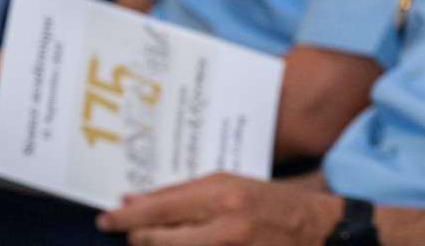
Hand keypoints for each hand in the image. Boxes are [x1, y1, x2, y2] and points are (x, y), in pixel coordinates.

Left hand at [95, 172, 340, 245]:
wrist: (318, 230)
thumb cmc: (274, 203)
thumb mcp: (231, 186)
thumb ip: (185, 194)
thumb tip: (137, 201)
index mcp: (223, 193)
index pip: (160, 207)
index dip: (127, 215)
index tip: (106, 218)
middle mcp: (224, 225)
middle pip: (157, 238)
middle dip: (137, 236)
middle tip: (126, 231)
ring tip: (153, 240)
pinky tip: (181, 245)